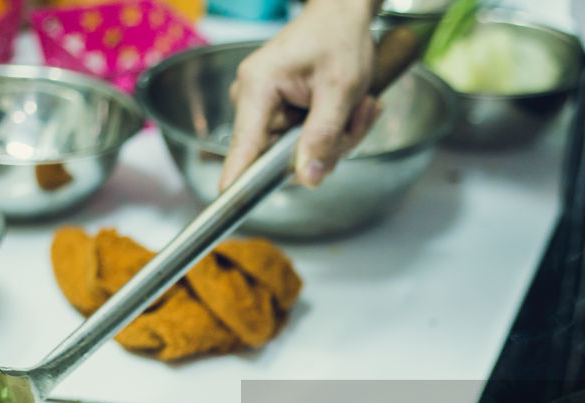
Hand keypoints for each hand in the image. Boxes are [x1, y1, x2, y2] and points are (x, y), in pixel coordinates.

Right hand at [219, 0, 382, 190]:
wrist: (341, 17)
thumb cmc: (339, 40)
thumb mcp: (340, 90)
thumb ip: (324, 137)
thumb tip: (308, 179)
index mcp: (258, 87)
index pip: (244, 144)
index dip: (239, 177)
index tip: (226, 201)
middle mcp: (253, 99)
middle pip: (283, 155)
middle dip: (329, 146)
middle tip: (358, 117)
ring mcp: (264, 107)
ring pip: (300, 152)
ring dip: (338, 138)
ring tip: (357, 106)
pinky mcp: (278, 113)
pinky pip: (305, 141)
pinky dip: (334, 131)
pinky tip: (349, 108)